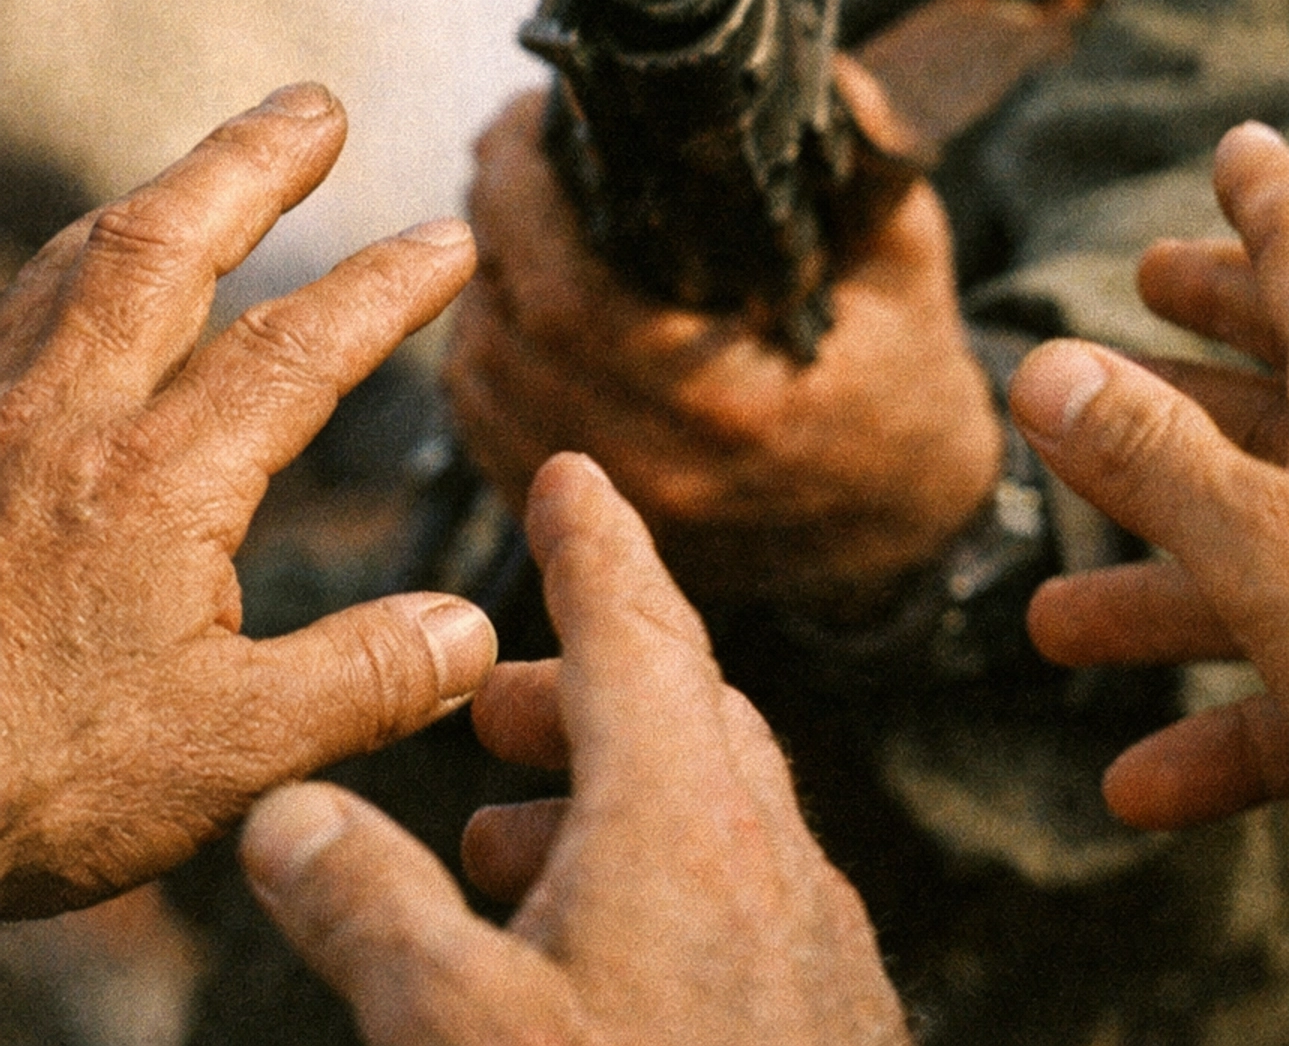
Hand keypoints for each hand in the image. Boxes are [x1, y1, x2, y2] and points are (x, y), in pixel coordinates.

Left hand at [0, 83, 496, 915]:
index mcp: (152, 483)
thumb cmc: (14, 779)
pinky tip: (60, 299)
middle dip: (248, 161)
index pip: (294, 350)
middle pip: (163, 243)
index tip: (448, 238)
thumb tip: (469, 630)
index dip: (383, 288)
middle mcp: (59, 420)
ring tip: (202, 171)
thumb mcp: (218, 757)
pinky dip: (50, 284)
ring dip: (152, 202)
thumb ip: (355, 681)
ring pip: (67, 267)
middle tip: (314, 103)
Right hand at [241, 451, 909, 1045]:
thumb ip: (369, 909)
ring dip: (607, 785)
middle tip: (494, 695)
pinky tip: (593, 955)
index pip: (635, 626)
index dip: (592, 541)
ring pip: (710, 801)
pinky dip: (654, 871)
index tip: (570, 472)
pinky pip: (737, 888)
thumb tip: (288, 808)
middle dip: (580, 678)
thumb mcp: (461, 1034)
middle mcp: (769, 851)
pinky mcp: (828, 1014)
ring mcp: (812, 936)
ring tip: (505, 836)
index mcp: (687, 817)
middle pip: (679, 706)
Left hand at [445, 64, 998, 608]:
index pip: (563, 297)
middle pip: (503, 333)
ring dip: (475, 287)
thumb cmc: (904, 377)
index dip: (518, 199)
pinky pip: (487, 436)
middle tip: (511, 146)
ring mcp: (616, 515)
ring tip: (510, 208)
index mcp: (730, 408)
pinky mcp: (591, 533)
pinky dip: (483, 355)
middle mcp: (658, 472)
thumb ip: (868, 156)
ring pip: (479, 387)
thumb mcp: (908, 255)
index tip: (521, 120)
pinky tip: (511, 296)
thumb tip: (811, 64)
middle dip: (489, 220)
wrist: (911, 522)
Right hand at [1012, 121, 1288, 968]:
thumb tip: (1042, 365)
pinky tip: (1144, 784)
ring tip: (1058, 616)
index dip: (1264, 197)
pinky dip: (1233, 724)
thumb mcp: (1278, 547)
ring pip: (1284, 545)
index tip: (1238, 148)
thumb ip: (1157, 459)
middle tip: (1151, 288)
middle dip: (1216, 338)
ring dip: (1168, 586)